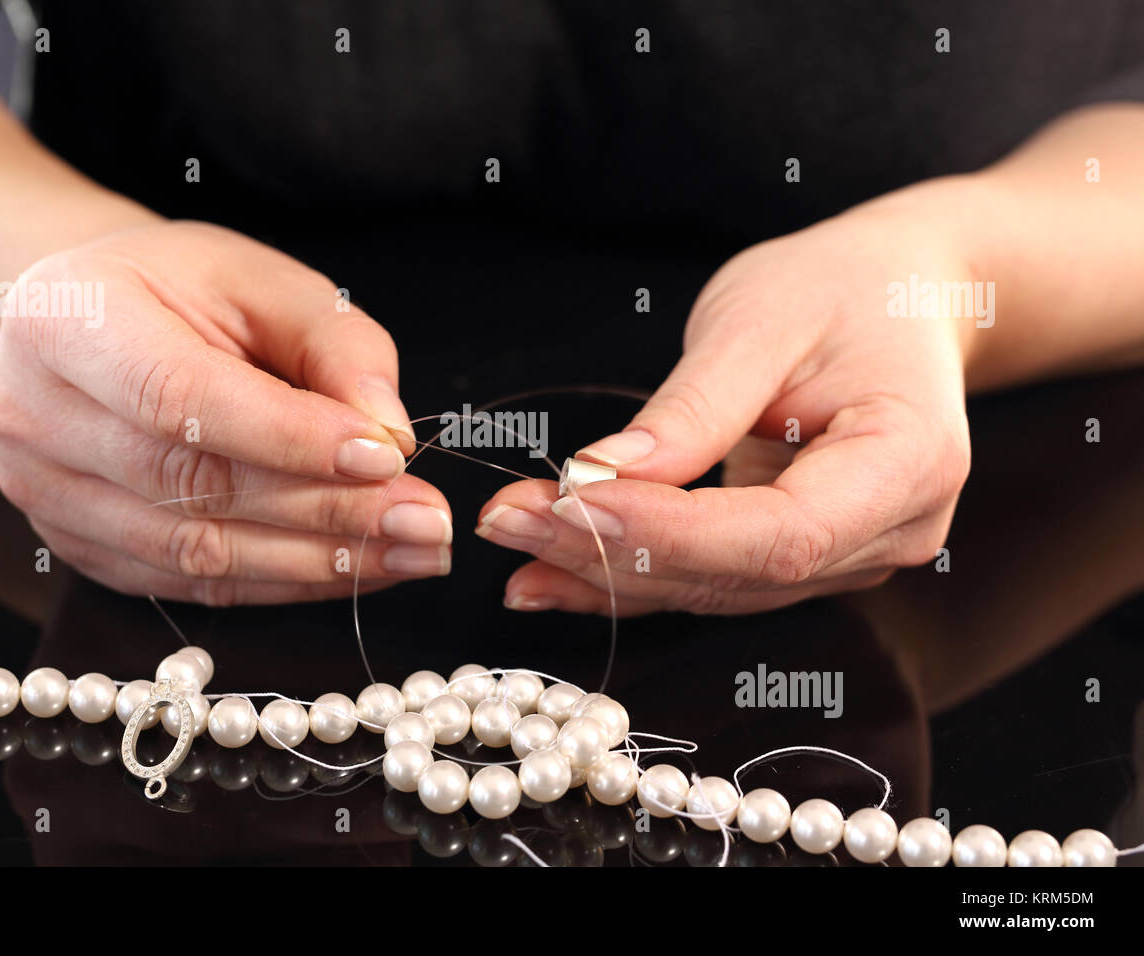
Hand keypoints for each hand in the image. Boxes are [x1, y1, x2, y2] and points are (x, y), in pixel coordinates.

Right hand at [0, 221, 451, 604]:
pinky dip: (285, 583)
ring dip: (318, 563)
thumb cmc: (181, 291)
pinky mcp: (79, 547)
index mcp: (67, 319)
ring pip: (197, 553)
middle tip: (426, 521)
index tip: (388, 458)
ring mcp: (45, 494)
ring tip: (412, 552)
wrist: (90, 321)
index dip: (290, 438)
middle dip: (327, 511)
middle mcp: (35, 414)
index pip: (181, 397)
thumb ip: (335, 345)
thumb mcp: (263, 281)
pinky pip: (194, 585)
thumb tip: (390, 433)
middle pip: (193, 486)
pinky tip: (358, 568)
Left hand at [477, 179, 980, 613]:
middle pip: (739, 572)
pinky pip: (707, 579)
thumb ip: (693, 407)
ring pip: (713, 588)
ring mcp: (850, 556)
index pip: (781, 532)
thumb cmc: (841, 290)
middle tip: (508, 518)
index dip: (670, 531)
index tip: (571, 500)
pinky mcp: (802, 560)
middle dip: (613, 551)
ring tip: (513, 536)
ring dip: (604, 570)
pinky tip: (548, 571)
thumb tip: (604, 476)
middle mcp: (893, 531)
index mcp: (909, 463)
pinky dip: (626, 573)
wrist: (898, 300)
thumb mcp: (763, 318)